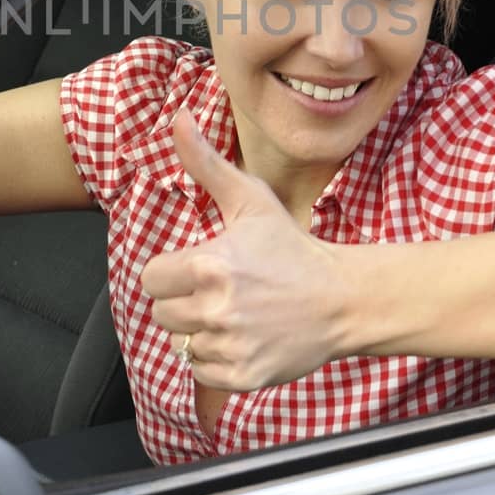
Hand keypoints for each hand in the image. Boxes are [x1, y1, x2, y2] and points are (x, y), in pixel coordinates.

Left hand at [140, 109, 350, 390]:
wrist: (343, 299)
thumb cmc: (293, 248)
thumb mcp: (250, 200)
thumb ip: (205, 163)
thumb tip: (178, 118)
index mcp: (211, 264)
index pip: (151, 278)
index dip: (171, 272)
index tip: (198, 268)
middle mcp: (217, 308)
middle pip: (162, 313)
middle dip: (184, 301)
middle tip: (219, 290)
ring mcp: (231, 345)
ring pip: (181, 343)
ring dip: (200, 330)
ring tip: (235, 313)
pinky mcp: (243, 376)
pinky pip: (201, 370)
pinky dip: (216, 358)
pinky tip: (243, 336)